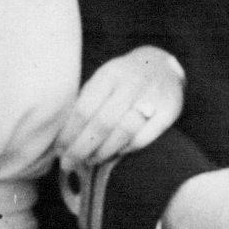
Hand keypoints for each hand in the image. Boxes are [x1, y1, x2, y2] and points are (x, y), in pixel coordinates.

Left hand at [56, 45, 184, 171]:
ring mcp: (153, 96)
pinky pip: (144, 137)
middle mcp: (132, 83)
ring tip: (89, 160)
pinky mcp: (169, 110)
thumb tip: (64, 134)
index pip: (85, 108)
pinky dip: (127, 149)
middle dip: (82, 147)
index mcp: (110, 74)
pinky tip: (115, 154)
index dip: (70, 133)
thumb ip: (87, 101)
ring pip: (124, 132)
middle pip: (103, 123)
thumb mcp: (103, 78)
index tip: (59, 149)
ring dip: (103, 151)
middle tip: (69, 162)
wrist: (162, 65)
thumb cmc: (123, 78)